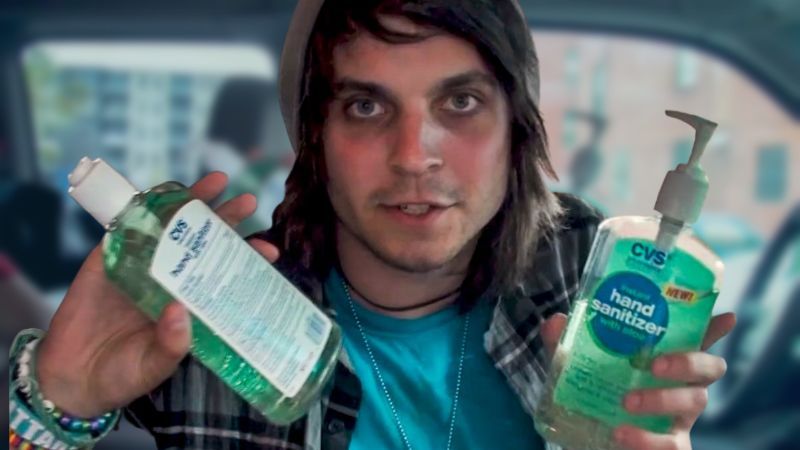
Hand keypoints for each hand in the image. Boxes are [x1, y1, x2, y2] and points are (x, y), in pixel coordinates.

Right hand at [36, 172, 281, 416]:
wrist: (72, 377)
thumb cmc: (122, 375)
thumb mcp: (152, 367)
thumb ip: (170, 345)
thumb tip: (181, 313)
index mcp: (191, 303)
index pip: (225, 274)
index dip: (247, 259)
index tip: (271, 251)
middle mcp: (171, 280)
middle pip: (204, 242)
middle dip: (227, 219)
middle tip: (249, 200)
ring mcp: (140, 265)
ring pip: (171, 227)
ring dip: (192, 202)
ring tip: (217, 181)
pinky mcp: (108, 258)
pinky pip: (128, 226)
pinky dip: (144, 206)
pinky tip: (165, 191)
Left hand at [541, 312, 735, 449]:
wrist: (585, 441)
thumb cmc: (591, 398)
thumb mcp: (574, 369)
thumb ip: (564, 345)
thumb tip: (555, 320)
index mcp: (664, 363)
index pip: (695, 340)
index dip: (712, 328)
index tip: (725, 316)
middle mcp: (680, 387)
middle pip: (708, 368)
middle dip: (688, 361)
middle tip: (654, 365)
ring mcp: (679, 420)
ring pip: (694, 402)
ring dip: (662, 399)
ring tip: (626, 402)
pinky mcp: (670, 447)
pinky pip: (673, 446)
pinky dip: (647, 440)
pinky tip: (622, 433)